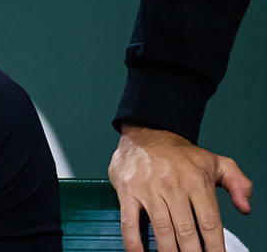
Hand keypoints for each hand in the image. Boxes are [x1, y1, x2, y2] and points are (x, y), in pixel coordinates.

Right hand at [109, 125, 252, 251]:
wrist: (147, 132)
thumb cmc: (181, 154)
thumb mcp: (216, 163)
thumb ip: (238, 183)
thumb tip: (244, 207)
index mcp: (197, 181)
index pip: (210, 224)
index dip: (214, 247)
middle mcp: (173, 186)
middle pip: (186, 231)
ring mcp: (148, 189)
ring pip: (161, 230)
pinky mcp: (128, 191)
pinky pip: (129, 221)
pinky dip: (134, 241)